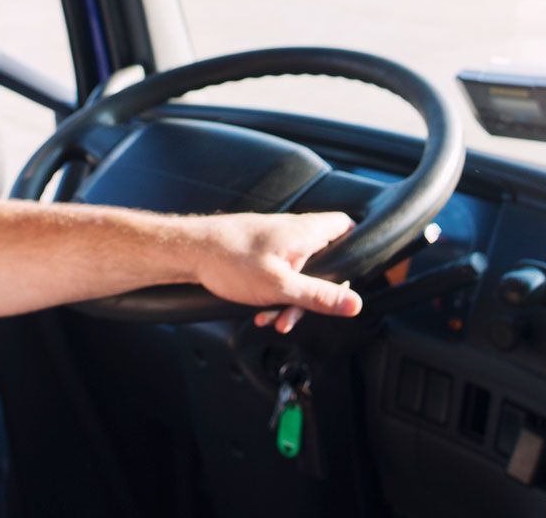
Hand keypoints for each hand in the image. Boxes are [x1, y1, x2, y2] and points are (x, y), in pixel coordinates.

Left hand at [189, 211, 362, 333]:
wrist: (188, 251)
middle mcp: (292, 232)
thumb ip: (319, 296)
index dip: (357, 248)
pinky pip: (278, 274)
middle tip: (306, 311)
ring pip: (299, 273)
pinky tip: (261, 312)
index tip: (354, 275)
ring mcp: (274, 241)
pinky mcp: (258, 251)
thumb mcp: (281, 286)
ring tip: (274, 318)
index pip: (346, 226)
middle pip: (324, 260)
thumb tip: (355, 304)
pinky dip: (274, 294)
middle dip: (317, 292)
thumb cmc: (229, 259)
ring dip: (291, 300)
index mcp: (304, 232)